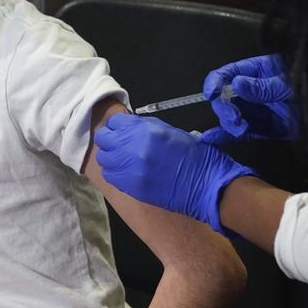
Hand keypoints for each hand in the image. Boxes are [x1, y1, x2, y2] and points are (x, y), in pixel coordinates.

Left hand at [94, 113, 253, 234]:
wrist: (205, 185)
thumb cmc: (193, 155)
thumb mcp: (169, 131)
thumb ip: (144, 127)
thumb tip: (128, 126)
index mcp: (145, 130)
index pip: (115, 122)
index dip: (119, 125)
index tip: (123, 130)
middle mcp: (132, 147)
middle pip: (104, 138)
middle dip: (111, 138)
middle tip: (120, 143)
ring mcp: (128, 168)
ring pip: (103, 158)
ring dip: (110, 156)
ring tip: (122, 158)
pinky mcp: (128, 186)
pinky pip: (109, 175)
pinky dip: (114, 172)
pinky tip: (125, 171)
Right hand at [202, 54, 298, 144]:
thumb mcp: (288, 84)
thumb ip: (263, 86)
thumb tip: (236, 84)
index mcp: (258, 71)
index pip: (228, 73)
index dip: (215, 82)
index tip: (211, 94)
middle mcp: (253, 91)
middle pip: (225, 98)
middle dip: (224, 109)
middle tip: (234, 118)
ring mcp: (257, 110)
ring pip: (231, 116)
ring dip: (229, 123)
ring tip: (240, 128)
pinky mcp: (262, 128)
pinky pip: (240, 132)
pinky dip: (226, 136)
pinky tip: (211, 138)